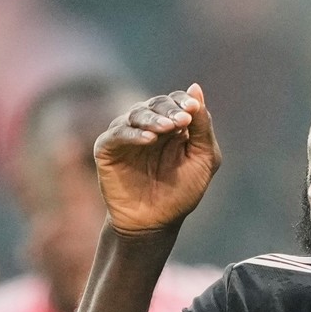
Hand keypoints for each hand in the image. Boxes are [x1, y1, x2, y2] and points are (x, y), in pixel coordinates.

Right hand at [93, 83, 221, 234]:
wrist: (156, 223)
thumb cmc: (181, 193)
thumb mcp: (203, 159)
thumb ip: (202, 127)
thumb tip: (196, 88)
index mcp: (171, 125)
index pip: (175, 101)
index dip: (183, 102)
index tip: (193, 109)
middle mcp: (147, 125)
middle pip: (156, 104)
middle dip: (170, 110)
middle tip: (183, 120)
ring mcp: (126, 135)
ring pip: (136, 114)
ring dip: (153, 118)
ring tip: (168, 129)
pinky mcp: (107, 148)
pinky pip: (117, 134)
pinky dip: (133, 134)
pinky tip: (149, 140)